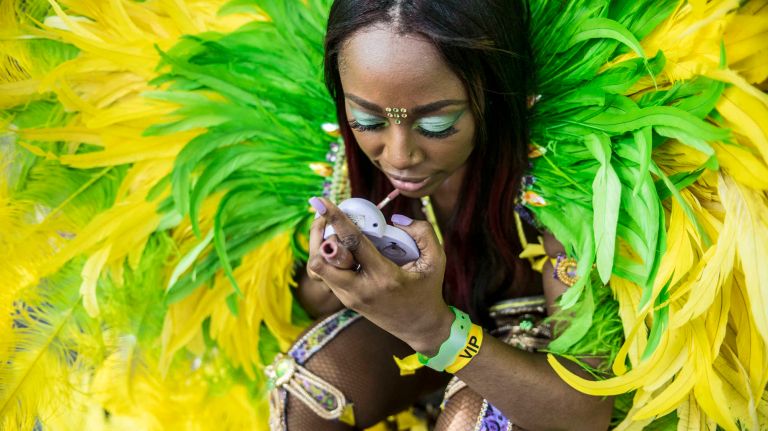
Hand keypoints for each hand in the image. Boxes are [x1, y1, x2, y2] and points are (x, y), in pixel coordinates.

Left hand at [307, 197, 453, 353]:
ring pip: (318, 269)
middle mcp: (361, 289)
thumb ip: (422, 232)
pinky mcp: (346, 300)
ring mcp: (350, 297)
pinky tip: (336, 245)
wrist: (420, 327)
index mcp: (384, 277)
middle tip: (326, 216)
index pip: (353, 244)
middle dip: (319, 235)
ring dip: (319, 246)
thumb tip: (394, 219)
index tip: (321, 202)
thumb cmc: (428, 289)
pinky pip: (324, 276)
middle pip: (322, 261)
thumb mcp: (435, 259)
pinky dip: (325, 258)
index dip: (336, 220)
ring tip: (330, 228)